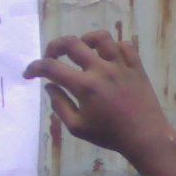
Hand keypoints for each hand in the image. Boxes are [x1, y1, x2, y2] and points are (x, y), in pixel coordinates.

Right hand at [24, 31, 175, 175]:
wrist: (146, 137)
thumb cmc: (110, 135)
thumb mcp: (77, 127)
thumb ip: (59, 105)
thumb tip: (49, 86)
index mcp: (85, 86)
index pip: (51, 67)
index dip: (34, 68)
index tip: (29, 74)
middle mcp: (102, 70)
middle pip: (72, 43)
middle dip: (55, 46)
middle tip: (52, 57)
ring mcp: (121, 66)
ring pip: (101, 37)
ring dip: (86, 40)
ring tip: (82, 50)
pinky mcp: (137, 67)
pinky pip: (125, 46)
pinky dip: (114, 47)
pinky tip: (108, 57)